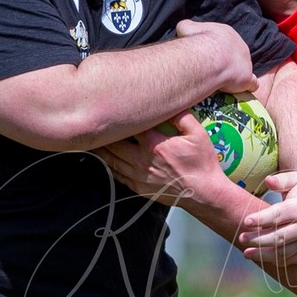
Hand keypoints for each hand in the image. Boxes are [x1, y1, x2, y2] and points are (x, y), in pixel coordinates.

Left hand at [96, 112, 235, 207]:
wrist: (203, 193)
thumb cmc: (202, 163)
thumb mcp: (198, 135)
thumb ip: (182, 117)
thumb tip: (169, 103)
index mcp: (154, 144)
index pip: (130, 126)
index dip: (119, 116)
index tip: (111, 106)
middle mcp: (142, 160)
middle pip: (114, 142)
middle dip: (104, 131)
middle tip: (94, 120)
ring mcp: (138, 175)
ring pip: (111, 159)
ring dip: (102, 148)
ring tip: (92, 137)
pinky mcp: (138, 187)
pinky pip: (116, 174)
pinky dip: (108, 164)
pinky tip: (104, 157)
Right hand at [175, 19, 256, 96]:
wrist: (209, 57)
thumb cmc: (198, 41)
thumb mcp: (187, 28)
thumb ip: (188, 28)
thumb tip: (184, 30)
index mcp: (227, 33)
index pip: (225, 41)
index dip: (218, 49)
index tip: (209, 57)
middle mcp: (240, 46)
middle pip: (236, 54)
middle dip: (228, 62)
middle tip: (215, 70)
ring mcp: (246, 62)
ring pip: (244, 68)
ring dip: (236, 75)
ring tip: (224, 82)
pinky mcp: (248, 79)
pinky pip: (252, 84)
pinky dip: (247, 87)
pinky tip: (238, 90)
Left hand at [235, 167, 296, 263]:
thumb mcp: (296, 178)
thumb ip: (281, 180)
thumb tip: (268, 180)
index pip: (278, 216)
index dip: (260, 219)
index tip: (245, 221)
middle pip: (279, 237)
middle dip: (258, 240)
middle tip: (241, 238)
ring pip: (284, 252)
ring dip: (264, 254)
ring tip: (246, 253)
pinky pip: (292, 259)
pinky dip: (277, 261)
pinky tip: (262, 257)